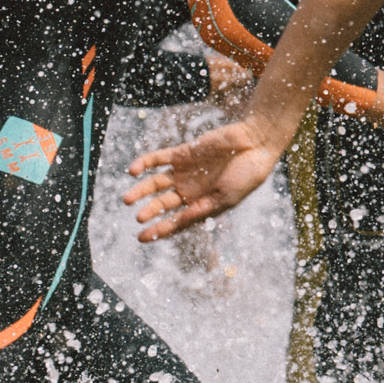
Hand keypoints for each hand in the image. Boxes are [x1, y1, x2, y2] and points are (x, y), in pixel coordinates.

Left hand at [127, 114, 284, 240]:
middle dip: (150, 211)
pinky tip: (133, 170)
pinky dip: (145, 163)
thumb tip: (178, 222)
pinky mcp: (183, 153)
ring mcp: (185, 171)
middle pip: (163, 203)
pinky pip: (158, 158)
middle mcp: (190, 189)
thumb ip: (201, 210)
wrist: (256, 144)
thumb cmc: (247, 175)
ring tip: (127, 199)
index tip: (142, 238)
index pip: (176, 220)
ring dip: (141, 190)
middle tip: (138, 218)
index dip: (160, 229)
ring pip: (156, 183)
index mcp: (202, 204)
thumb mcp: (226, 199)